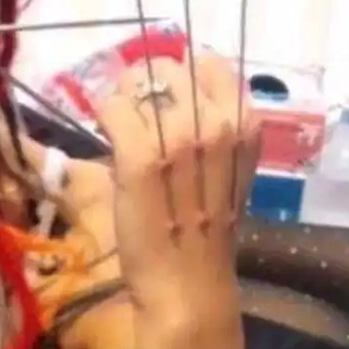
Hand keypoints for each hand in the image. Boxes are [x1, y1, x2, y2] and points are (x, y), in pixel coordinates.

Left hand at [93, 55, 259, 326]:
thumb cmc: (204, 233)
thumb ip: (214, 133)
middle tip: (135, 114)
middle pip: (168, 68)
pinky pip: (112, 108)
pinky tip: (105, 135)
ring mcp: (178, 138)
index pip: (209, 63)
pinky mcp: (139, 156)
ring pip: (136, 84)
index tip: (165, 98)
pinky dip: (103, 115)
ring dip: (122, 100)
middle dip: (145, 85)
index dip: (181, 75)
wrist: (189, 285)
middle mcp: (216, 123)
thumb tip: (178, 96)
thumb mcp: (228, 173)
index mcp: (245, 124)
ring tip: (120, 128)